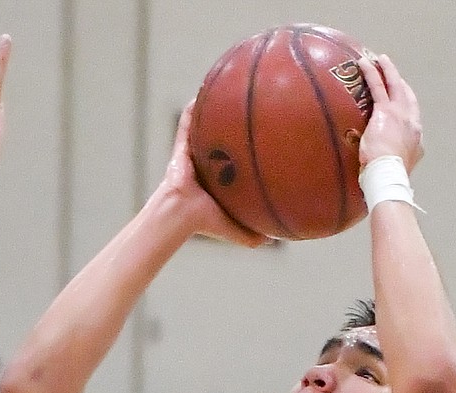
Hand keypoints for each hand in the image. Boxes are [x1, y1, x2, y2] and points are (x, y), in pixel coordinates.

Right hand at [158, 103, 266, 247]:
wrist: (180, 216)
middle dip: (231, 124)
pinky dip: (191, 110)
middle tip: (249, 107)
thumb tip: (276, 241)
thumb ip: (252, 235)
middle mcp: (206, 165)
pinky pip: (186, 125)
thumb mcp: (234, 228)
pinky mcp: (180, 150)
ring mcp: (192, 156)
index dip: (245, 149)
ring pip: (204, 129)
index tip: (262, 135)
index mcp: (219, 180)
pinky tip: (201, 92)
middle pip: (221, 140)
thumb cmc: (204, 223)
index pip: (234, 160)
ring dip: (211, 111)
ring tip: (224, 89)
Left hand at [356, 54, 422, 172]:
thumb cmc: (392, 174)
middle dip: (399, 81)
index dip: (407, 100)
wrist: (389, 173)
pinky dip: (371, 73)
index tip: (401, 92)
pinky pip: (377, 86)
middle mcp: (411, 120)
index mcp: (415, 135)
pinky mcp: (384, 111)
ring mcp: (399, 113)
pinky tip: (364, 63)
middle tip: (391, 70)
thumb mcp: (403, 164)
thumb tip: (394, 159)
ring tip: (380, 59)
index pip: (412, 112)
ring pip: (394, 85)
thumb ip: (401, 156)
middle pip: (406, 94)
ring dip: (387, 70)